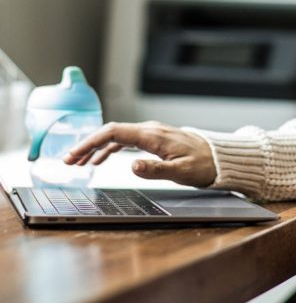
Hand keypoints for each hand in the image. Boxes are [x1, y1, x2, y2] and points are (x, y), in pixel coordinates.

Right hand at [63, 121, 216, 186]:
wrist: (219, 158)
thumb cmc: (203, 165)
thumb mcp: (181, 172)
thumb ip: (156, 169)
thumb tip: (132, 165)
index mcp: (153, 136)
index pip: (114, 132)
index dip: (90, 142)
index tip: (74, 154)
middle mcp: (150, 130)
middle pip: (111, 132)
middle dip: (87, 145)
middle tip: (68, 161)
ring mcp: (152, 133)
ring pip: (117, 136)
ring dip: (96, 148)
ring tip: (79, 162)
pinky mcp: (155, 139)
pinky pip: (126, 140)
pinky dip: (110, 148)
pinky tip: (101, 159)